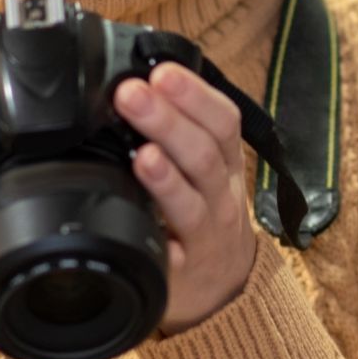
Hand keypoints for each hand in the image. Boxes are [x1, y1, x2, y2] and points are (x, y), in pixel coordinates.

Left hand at [113, 64, 256, 334]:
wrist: (217, 288)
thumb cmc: (201, 218)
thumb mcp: (200, 172)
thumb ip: (176, 131)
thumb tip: (135, 81)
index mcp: (225, 163)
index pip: (223, 120)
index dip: (195, 94)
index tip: (161, 70)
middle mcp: (221, 195)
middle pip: (205, 152)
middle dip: (169, 119)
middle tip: (133, 93)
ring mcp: (206, 233)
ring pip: (193, 196)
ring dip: (164, 170)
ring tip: (141, 149)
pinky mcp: (184, 269)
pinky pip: (174, 246)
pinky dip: (159, 226)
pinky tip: (140, 209)